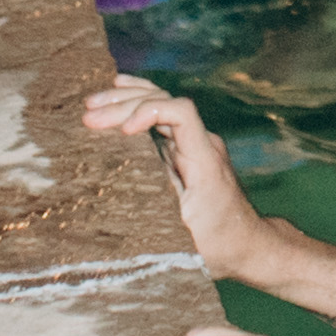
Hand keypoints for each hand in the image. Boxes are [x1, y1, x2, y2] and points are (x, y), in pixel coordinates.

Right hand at [82, 78, 266, 269]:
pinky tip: (117, 90)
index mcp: (204, 160)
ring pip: (161, 104)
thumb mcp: (185, 238)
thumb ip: (157, 215)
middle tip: (88, 117)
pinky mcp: (185, 149)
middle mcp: (201, 143)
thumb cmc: (219, 244)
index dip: (150, 112)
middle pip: (164, 104)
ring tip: (91, 103)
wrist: (247, 243)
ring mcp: (194, 143)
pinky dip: (138, 102)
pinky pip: (162, 115)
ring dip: (125, 101)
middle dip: (124, 106)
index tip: (123, 132)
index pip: (182, 113)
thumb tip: (115, 204)